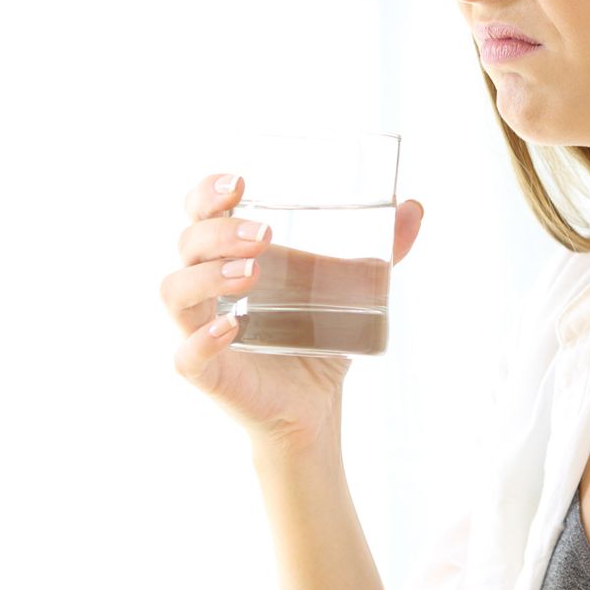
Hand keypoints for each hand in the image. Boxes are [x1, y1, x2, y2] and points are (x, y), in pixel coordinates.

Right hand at [160, 173, 423, 453]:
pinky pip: (185, 353)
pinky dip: (203, 339)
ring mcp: (197, 328)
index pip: (198, 212)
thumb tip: (416, 209)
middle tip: (263, 235)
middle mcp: (205, 287)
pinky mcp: (204, 372)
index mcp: (228, 255)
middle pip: (187, 244)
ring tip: (251, 273)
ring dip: (207, 275)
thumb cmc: (316, 335)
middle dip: (219, 231)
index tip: (238, 183)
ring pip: (174, 291)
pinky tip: (231, 327)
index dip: (206, 192)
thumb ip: (382, 251)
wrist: (316, 405)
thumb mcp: (351, 289)